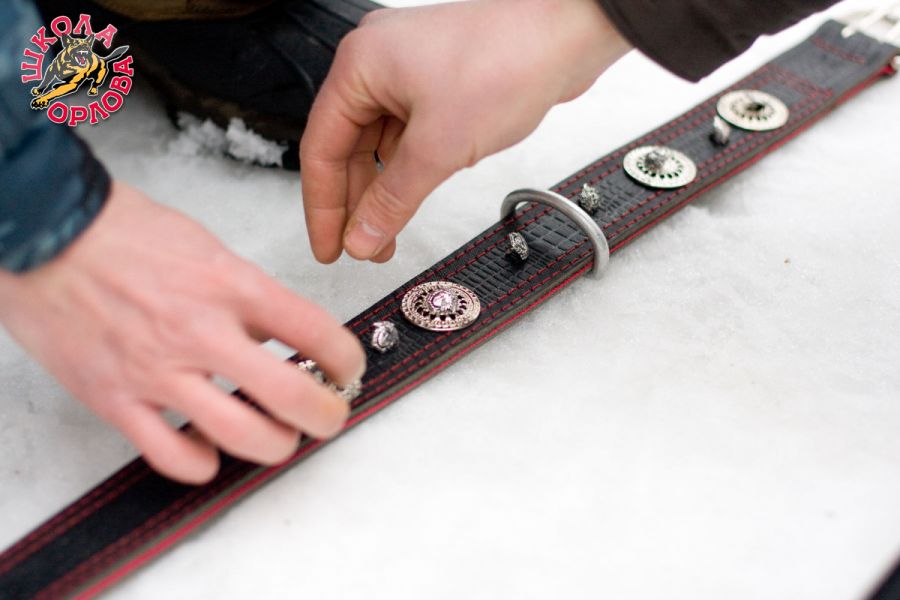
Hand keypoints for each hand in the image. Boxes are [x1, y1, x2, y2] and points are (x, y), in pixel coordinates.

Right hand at [0, 182, 364, 482]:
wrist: (41, 229)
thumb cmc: (121, 230)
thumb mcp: (206, 246)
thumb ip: (246, 295)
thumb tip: (279, 334)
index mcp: (231, 285)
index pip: (319, 334)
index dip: (348, 361)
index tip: (347, 368)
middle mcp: (202, 331)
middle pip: (294, 397)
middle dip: (329, 415)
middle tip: (330, 414)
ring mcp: (158, 370)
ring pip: (243, 436)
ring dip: (277, 444)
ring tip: (279, 435)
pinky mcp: (115, 398)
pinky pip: (172, 455)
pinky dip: (202, 462)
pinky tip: (208, 449)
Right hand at [300, 0, 629, 262]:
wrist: (569, 31)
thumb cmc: (507, 61)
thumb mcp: (439, 147)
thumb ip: (393, 199)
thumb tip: (362, 238)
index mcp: (360, 66)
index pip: (321, 148)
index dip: (323, 207)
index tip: (328, 249)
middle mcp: (378, 65)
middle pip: (349, 148)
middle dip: (355, 203)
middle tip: (360, 249)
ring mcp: (410, 73)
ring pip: (381, 145)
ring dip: (384, 191)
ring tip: (386, 237)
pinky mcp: (440, 84)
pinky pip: (410, 136)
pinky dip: (409, 171)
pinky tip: (409, 200)